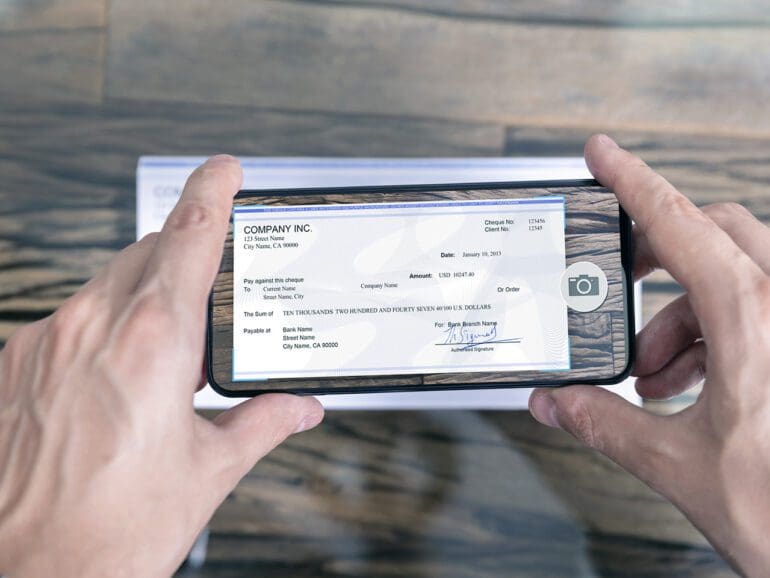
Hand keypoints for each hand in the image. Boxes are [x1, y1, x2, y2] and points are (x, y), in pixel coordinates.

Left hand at [0, 156, 323, 576]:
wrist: (28, 575)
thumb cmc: (111, 532)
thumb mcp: (208, 472)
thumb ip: (261, 424)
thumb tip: (298, 410)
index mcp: (153, 343)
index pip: (189, 236)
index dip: (212, 191)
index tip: (226, 171)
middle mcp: (92, 328)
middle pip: (148, 251)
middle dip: (184, 256)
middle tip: (210, 294)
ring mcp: (44, 343)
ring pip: (105, 282)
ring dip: (142, 295)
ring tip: (163, 354)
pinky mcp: (12, 364)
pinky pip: (68, 318)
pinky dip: (100, 329)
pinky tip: (113, 379)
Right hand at [529, 135, 769, 575]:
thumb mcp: (679, 464)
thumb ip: (605, 425)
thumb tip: (558, 404)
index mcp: (752, 321)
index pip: (680, 226)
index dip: (634, 182)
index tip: (604, 155)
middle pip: (714, 233)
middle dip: (657, 252)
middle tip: (619, 270)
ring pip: (737, 274)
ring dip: (683, 311)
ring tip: (655, 369)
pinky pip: (756, 309)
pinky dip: (713, 332)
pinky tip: (691, 383)